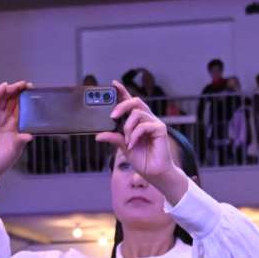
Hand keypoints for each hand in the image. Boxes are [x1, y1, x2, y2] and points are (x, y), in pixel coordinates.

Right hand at [0, 81, 33, 199]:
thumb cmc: (2, 159)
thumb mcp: (16, 149)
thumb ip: (21, 140)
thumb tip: (30, 135)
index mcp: (16, 125)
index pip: (22, 108)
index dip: (27, 100)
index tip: (35, 93)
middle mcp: (6, 119)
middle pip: (13, 101)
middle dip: (20, 92)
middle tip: (27, 85)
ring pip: (3, 100)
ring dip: (10, 91)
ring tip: (17, 85)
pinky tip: (3, 87)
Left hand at [96, 82, 188, 204]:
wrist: (154, 173)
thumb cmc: (142, 159)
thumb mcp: (123, 147)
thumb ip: (114, 138)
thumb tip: (98, 135)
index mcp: (137, 121)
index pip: (130, 102)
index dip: (122, 92)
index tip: (113, 84)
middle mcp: (146, 119)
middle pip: (135, 102)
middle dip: (122, 105)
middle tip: (112, 116)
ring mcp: (154, 123)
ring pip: (137, 113)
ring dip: (128, 128)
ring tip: (127, 142)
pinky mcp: (160, 129)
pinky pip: (143, 125)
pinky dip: (135, 135)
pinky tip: (132, 145)